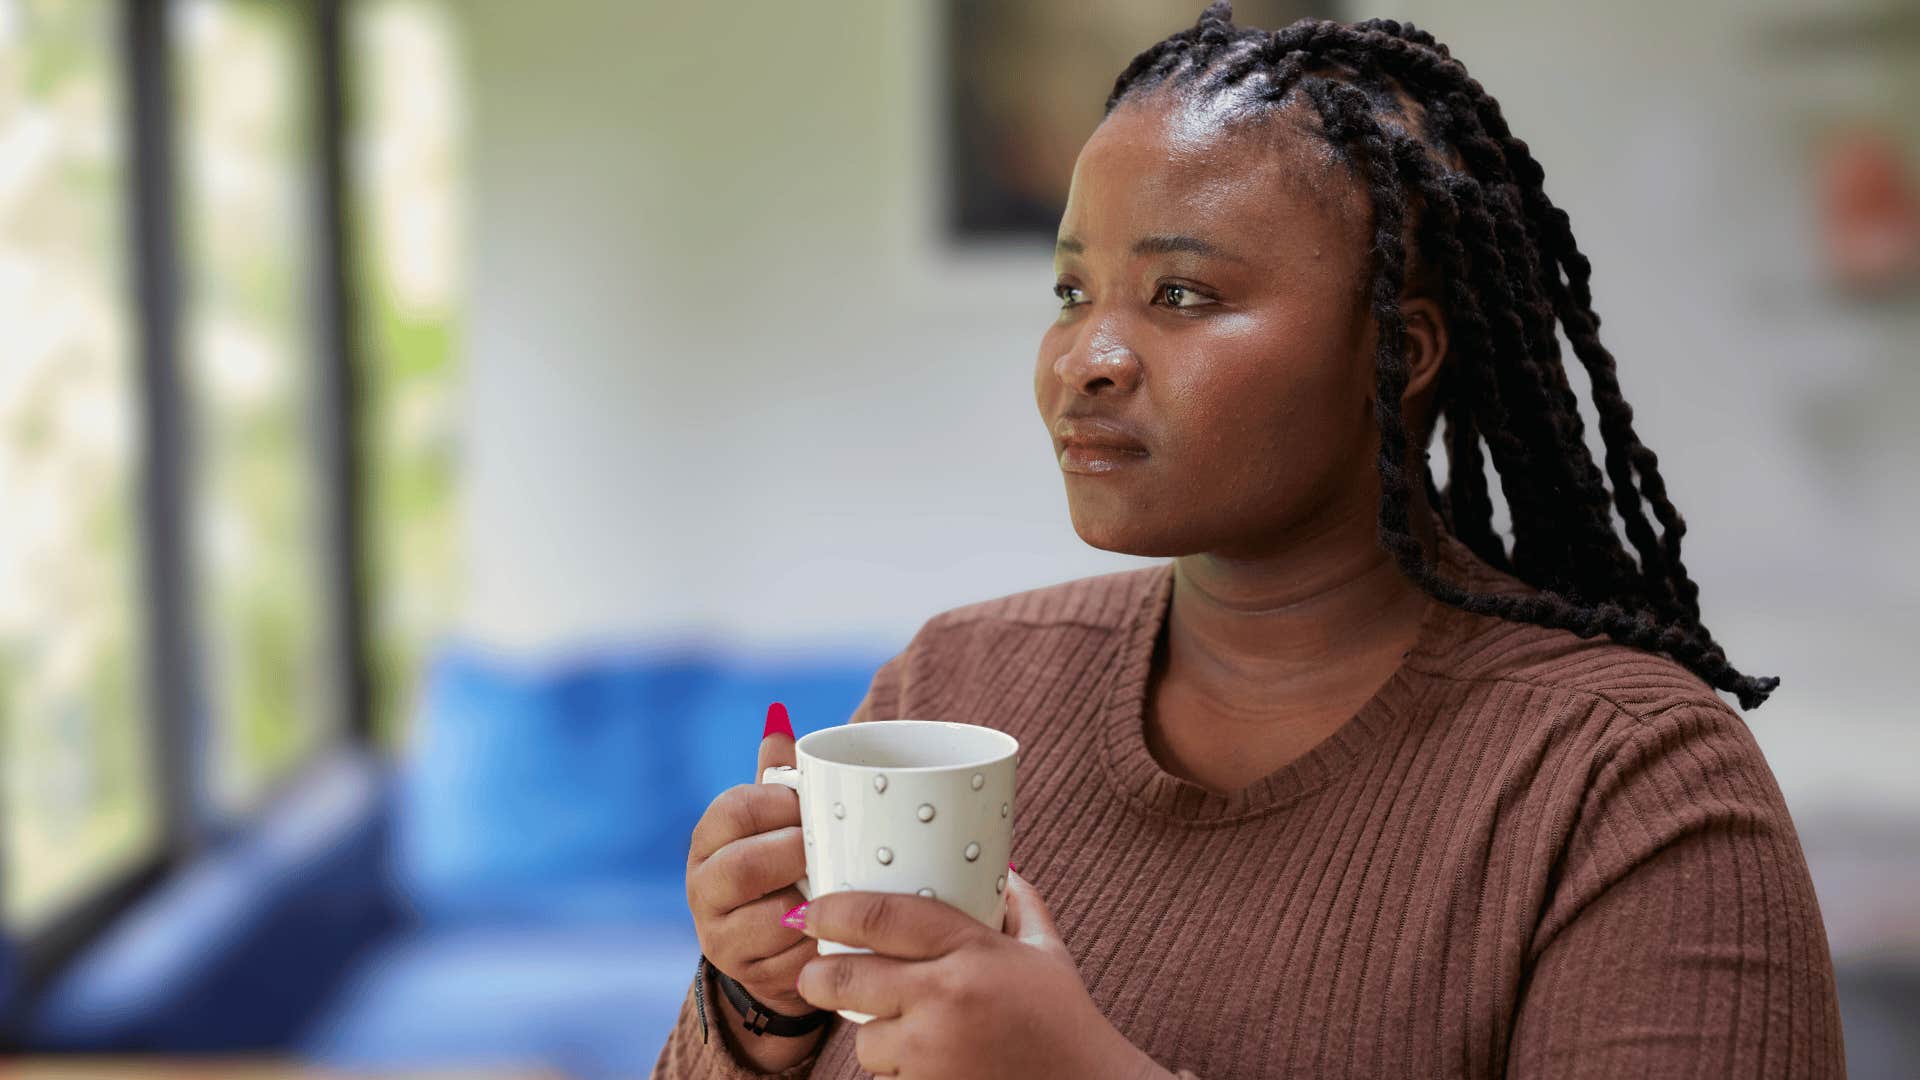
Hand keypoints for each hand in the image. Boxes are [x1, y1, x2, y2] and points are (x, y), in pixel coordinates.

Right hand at [684, 703, 818, 1017]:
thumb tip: (778, 719)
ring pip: (768, 919)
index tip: (814, 802)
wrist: (771, 946)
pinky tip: (842, 927)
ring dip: (811, 902)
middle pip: (743, 868)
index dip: (777, 804)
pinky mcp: (749, 972)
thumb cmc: (781, 864)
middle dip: (794, 854)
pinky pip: (790, 959)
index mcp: (709, 839)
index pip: (733, 810)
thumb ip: (776, 779)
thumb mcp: (774, 822)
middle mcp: (704, 886)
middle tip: (830, 848)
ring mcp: (721, 934)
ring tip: (841, 887)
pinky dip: (820, 942)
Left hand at [792, 868, 1165, 1079]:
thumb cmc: (1065, 1019)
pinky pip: (886, 1078)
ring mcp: (934, 1052)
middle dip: (817, 976)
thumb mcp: (1046, 950)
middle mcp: (947, 997)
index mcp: (973, 949)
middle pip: (845, 979)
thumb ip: (1018, 903)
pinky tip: (925, 1062)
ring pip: (863, 1039)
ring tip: (897, 1028)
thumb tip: (999, 866)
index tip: (812, 911)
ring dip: (870, 1033)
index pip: (882, 916)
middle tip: (813, 973)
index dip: (833, 910)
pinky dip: (897, 1070)